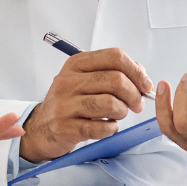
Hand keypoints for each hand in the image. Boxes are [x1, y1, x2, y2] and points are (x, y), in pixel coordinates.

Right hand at [19, 48, 153, 162]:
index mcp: (76, 64)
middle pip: (116, 80)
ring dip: (122, 111)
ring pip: (110, 103)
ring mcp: (65, 104)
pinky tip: (107, 126)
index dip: (136, 71)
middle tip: (136, 104)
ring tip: (118, 115)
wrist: (42, 127)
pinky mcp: (65, 127)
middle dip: (134, 94)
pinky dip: (111, 128)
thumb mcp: (85, 79)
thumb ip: (112, 72)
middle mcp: (68, 81)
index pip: (114, 57)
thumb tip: (141, 73)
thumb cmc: (69, 102)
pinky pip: (101, 127)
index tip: (145, 84)